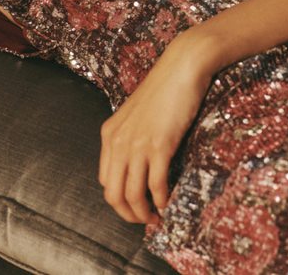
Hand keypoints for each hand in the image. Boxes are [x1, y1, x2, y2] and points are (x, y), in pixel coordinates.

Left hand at [98, 33, 215, 223]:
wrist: (182, 67)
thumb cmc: (166, 88)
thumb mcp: (138, 114)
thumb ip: (133, 136)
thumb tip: (141, 161)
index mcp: (109, 134)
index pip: (105, 180)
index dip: (118, 201)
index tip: (135, 207)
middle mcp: (118, 142)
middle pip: (113, 193)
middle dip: (127, 213)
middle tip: (144, 220)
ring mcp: (137, 144)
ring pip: (132, 194)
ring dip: (143, 213)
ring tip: (156, 219)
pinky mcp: (159, 145)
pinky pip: (155, 184)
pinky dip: (161, 201)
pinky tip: (168, 205)